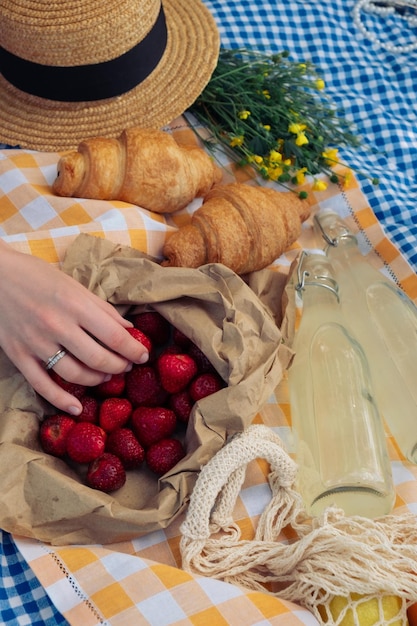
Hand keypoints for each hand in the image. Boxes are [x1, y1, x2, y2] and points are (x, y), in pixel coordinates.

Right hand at [0, 242, 148, 413]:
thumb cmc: (37, 276)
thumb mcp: (74, 285)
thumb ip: (102, 309)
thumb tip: (129, 328)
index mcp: (74, 305)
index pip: (114, 336)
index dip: (134, 350)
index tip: (143, 355)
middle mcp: (57, 325)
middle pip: (98, 359)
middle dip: (120, 366)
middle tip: (127, 366)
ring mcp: (36, 343)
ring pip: (75, 375)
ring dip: (97, 379)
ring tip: (106, 375)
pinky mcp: (19, 355)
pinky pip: (42, 385)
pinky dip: (61, 401)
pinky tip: (77, 407)